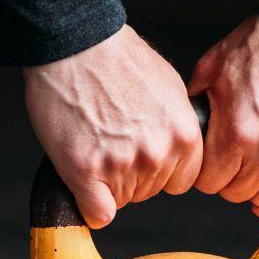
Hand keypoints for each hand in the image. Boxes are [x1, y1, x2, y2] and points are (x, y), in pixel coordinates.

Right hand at [24, 25, 202, 227]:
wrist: (74, 44)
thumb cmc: (116, 59)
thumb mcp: (169, 88)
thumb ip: (177, 126)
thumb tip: (177, 150)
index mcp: (184, 135)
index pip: (181, 182)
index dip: (159, 170)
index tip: (141, 153)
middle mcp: (157, 154)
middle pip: (149, 192)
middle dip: (131, 173)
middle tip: (110, 138)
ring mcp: (121, 164)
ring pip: (120, 201)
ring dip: (105, 182)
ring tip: (93, 140)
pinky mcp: (86, 171)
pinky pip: (97, 214)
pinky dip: (88, 204)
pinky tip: (83, 181)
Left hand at [190, 15, 258, 224]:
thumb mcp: (213, 66)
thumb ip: (195, 102)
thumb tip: (184, 126)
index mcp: (235, 131)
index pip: (205, 180)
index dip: (202, 170)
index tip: (208, 158)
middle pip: (234, 193)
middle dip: (227, 178)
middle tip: (231, 158)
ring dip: (255, 188)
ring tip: (253, 167)